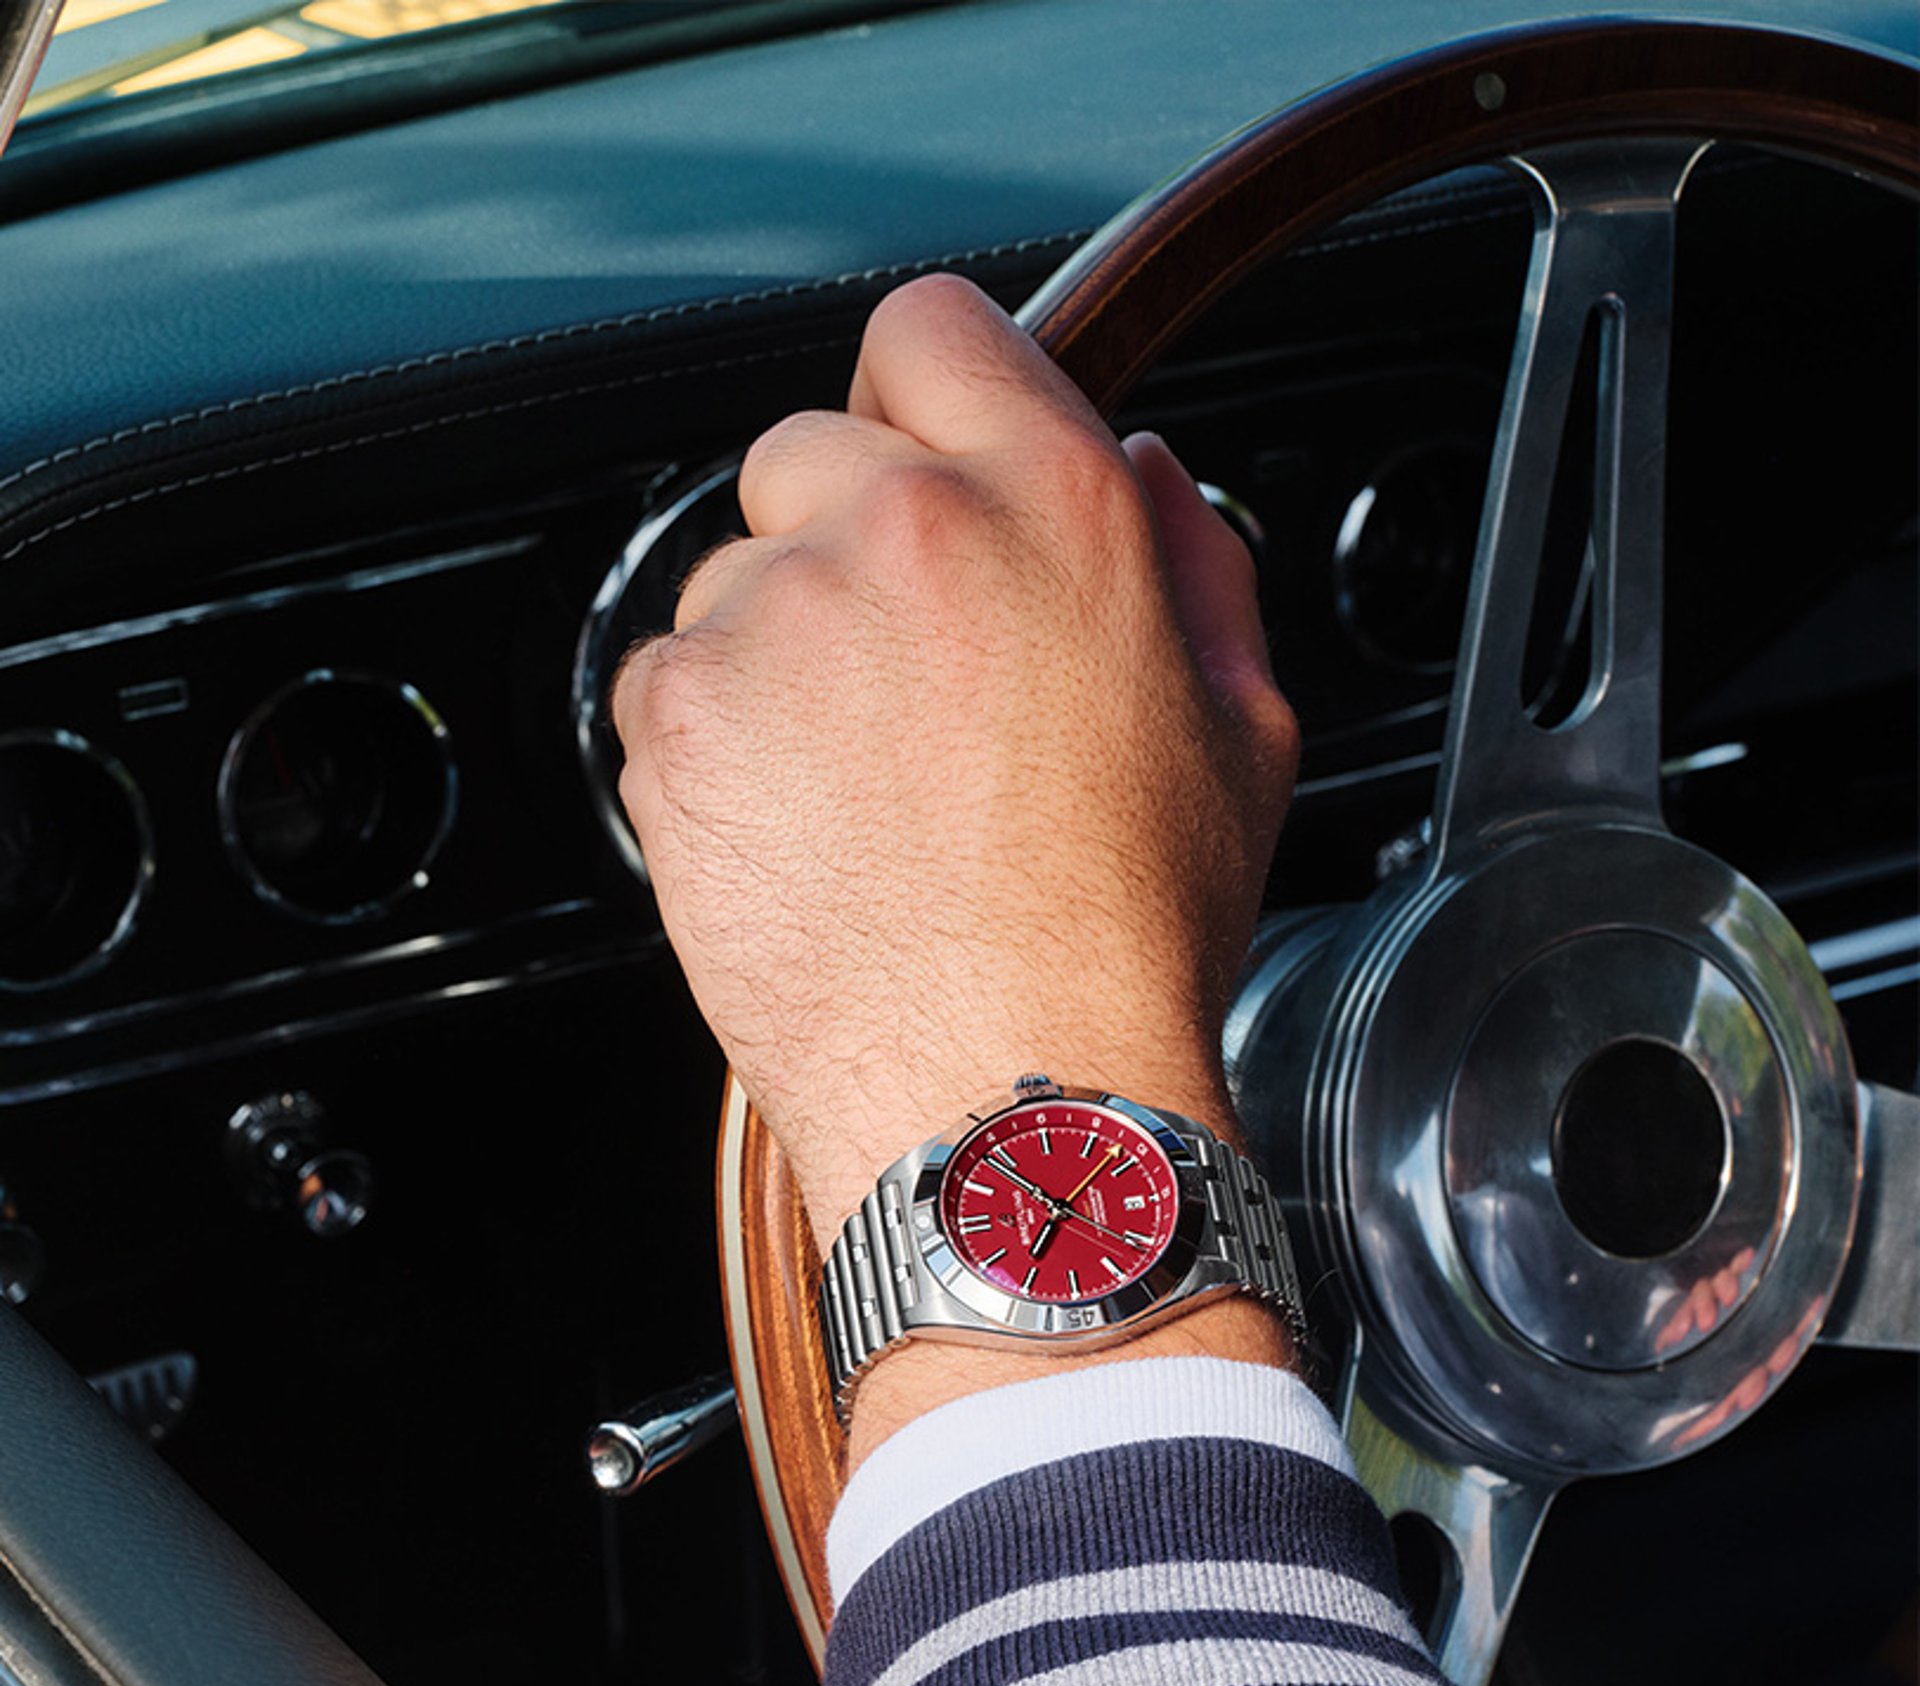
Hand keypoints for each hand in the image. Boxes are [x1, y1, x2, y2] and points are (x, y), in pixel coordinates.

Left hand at [615, 274, 1298, 1250]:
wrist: (1007, 1093)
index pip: (930, 329)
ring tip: (857, 792)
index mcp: (1048, 507)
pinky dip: (708, 741)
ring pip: (731, 579)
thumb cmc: (1123, 938)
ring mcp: (775, 623)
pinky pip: (663, 682)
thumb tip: (1142, 470)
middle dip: (843, 540)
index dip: (923, 393)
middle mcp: (900, 532)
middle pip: (808, 451)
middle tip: (902, 682)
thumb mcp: (1239, 732)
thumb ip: (1192, 562)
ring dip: (775, 654)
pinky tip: (797, 829)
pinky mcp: (678, 720)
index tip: (920, 460)